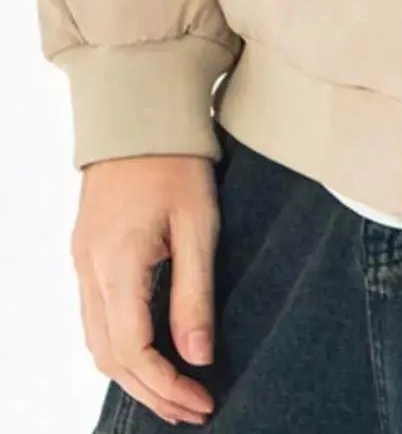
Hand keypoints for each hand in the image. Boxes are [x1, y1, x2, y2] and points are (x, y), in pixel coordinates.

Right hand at [71, 154, 220, 424]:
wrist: (138, 113)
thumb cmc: (175, 161)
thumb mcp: (199, 224)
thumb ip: (195, 293)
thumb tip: (198, 356)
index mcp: (117, 265)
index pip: (134, 351)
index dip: (167, 386)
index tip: (203, 401)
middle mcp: (90, 271)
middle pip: (111, 358)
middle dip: (152, 392)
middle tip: (195, 410)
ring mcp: (83, 263)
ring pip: (98, 343)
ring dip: (135, 376)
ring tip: (178, 393)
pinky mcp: (87, 254)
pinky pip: (95, 319)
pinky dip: (121, 348)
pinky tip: (151, 354)